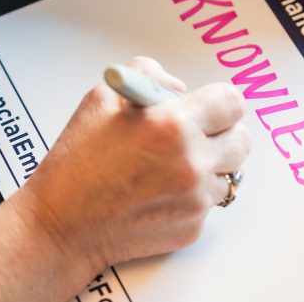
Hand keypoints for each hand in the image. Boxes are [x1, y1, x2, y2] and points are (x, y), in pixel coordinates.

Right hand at [21, 56, 249, 273]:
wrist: (62, 226)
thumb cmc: (77, 163)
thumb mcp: (102, 98)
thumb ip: (149, 76)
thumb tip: (179, 87)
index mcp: (173, 125)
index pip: (232, 103)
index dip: (220, 102)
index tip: (209, 107)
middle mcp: (192, 163)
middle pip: (241, 139)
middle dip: (221, 133)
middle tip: (196, 134)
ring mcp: (195, 199)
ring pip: (228, 173)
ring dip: (209, 166)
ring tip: (171, 166)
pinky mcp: (193, 227)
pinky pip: (209, 202)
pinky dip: (193, 195)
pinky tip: (160, 192)